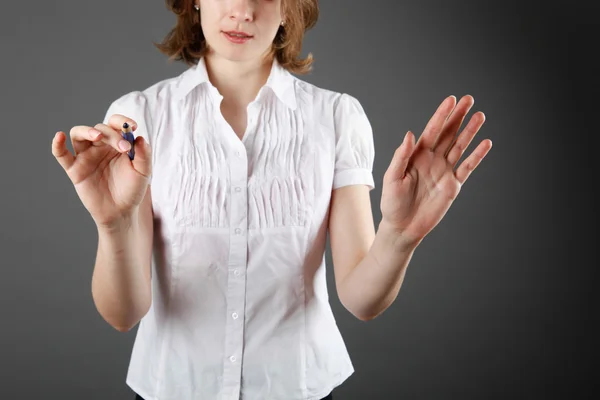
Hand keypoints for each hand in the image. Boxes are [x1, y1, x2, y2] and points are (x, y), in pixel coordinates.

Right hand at [51, 114, 151, 228]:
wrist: (121, 212)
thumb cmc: (132, 190)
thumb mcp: (143, 172)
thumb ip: (144, 155)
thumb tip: (139, 137)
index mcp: (117, 144)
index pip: (115, 124)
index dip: (122, 121)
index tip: (131, 126)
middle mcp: (100, 146)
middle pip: (100, 129)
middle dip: (112, 135)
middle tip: (125, 148)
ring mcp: (86, 156)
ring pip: (78, 134)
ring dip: (86, 131)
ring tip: (97, 136)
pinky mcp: (74, 169)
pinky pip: (61, 154)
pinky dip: (57, 145)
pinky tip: (59, 136)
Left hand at [380, 95, 491, 245]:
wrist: (402, 227)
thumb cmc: (392, 203)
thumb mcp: (392, 178)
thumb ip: (401, 156)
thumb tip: (409, 134)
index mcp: (416, 155)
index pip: (432, 130)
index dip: (441, 115)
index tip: (451, 100)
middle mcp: (432, 160)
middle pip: (448, 134)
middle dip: (458, 117)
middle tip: (469, 100)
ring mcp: (443, 172)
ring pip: (460, 147)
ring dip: (470, 132)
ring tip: (480, 116)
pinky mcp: (452, 186)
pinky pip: (467, 167)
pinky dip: (476, 156)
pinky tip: (485, 143)